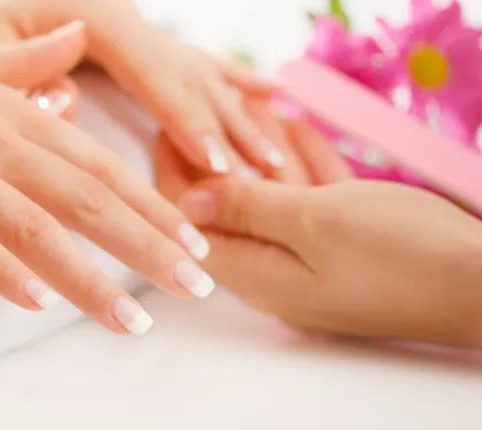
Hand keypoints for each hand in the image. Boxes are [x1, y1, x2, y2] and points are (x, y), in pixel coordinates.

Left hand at [0, 0, 296, 175]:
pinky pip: (197, 63)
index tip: (218, 163)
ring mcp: (141, 29)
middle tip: (263, 178)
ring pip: (204, 74)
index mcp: (97, 16)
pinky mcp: (141, 41)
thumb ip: (21, 72)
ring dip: (243, 116)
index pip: (153, 74)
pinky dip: (235, 82)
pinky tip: (273, 93)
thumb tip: (66, 102)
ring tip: (279, 159)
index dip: (187, 120)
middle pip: (190, 79)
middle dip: (228, 129)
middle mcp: (130, 21)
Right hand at [0, 25, 214, 334]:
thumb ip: (27, 61)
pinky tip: (35, 304)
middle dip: (147, 245)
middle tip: (197, 285)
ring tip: (133, 321)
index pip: (99, 165)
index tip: (194, 240)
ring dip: (88, 277)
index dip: (151, 204)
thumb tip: (78, 41)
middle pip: (85, 198)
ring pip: (33, 226)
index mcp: (14, 108)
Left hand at [158, 126, 481, 345]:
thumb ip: (247, 210)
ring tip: (250, 108)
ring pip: (275, 201)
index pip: (194, 224)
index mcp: (259, 275)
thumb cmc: (399, 254)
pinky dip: (304, 168)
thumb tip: (189, 204)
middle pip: (232, 209)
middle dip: (220, 157)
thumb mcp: (312, 221)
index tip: (165, 130)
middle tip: (206, 111)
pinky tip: (297, 129)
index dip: (175, 174)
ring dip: (264, 155)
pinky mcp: (348, 253)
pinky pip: (314, 205)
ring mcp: (314, 265)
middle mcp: (278, 275)